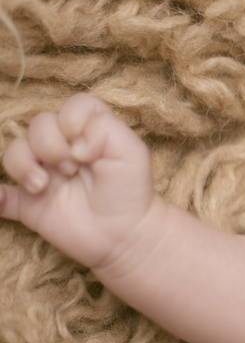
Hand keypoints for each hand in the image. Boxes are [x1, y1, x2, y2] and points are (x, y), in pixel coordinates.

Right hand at [1, 93, 161, 272]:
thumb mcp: (132, 152)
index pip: (72, 107)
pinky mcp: (28, 202)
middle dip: (50, 145)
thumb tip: (74, 141)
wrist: (124, 235)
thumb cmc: (130, 190)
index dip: (73, 121)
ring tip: (43, 186)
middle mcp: (63, 148)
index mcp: (88, 132)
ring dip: (23, 166)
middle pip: (38, 125)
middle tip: (72, 169)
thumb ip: (105, 129)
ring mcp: (43, 173)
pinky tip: (0, 199)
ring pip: (13, 152)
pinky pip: (1, 195)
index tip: (86, 149)